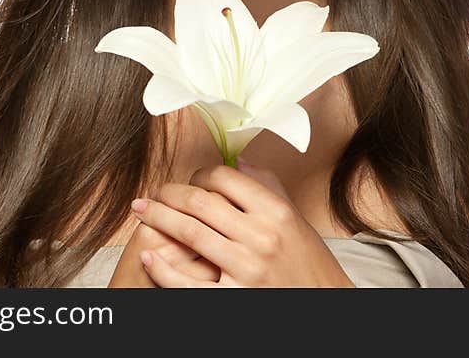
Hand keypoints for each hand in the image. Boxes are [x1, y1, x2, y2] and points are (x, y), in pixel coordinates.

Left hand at [129, 158, 355, 287]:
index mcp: (276, 212)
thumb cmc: (310, 265)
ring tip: (141, 212)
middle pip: (200, 201)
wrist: (326, 308)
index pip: (226, 178)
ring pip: (189, 233)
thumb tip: (239, 160)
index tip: (191, 178)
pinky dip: (162, 268)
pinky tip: (149, 256)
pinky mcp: (233, 299)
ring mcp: (246, 268)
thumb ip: (269, 188)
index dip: (200, 173)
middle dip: (169, 193)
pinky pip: (187, 283)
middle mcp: (261, 236)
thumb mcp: (296, 221)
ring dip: (158, 219)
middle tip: (154, 193)